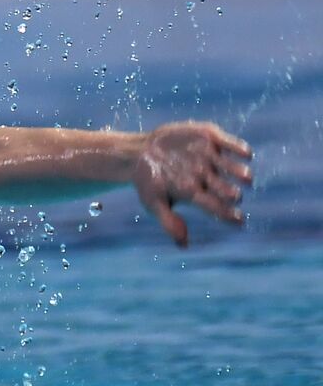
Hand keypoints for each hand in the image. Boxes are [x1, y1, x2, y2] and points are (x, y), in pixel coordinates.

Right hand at [131, 121, 253, 246]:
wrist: (139, 152)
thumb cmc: (147, 181)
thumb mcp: (152, 202)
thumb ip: (168, 221)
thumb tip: (184, 246)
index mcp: (195, 194)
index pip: (215, 207)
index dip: (227, 214)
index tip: (239, 221)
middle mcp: (206, 177)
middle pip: (224, 187)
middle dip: (230, 192)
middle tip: (235, 196)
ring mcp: (209, 157)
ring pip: (230, 166)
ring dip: (239, 172)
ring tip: (246, 178)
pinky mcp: (210, 139)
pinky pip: (229, 143)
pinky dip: (238, 148)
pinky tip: (246, 154)